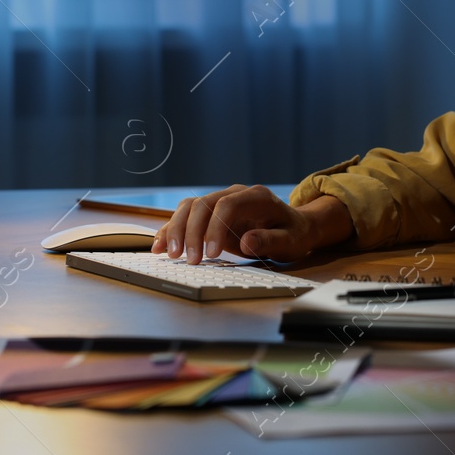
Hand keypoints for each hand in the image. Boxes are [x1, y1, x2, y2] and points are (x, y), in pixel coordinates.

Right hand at [150, 185, 351, 263]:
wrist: (292, 226)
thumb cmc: (293, 234)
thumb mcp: (291, 241)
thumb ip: (270, 241)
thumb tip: (248, 243)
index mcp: (255, 196)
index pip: (228, 205)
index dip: (215, 228)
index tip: (210, 254)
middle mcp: (234, 194)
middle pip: (203, 204)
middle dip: (192, 232)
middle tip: (189, 260)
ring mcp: (220, 201)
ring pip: (189, 207)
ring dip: (176, 229)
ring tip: (169, 255)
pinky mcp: (210, 214)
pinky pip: (186, 217)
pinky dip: (172, 230)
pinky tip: (161, 246)